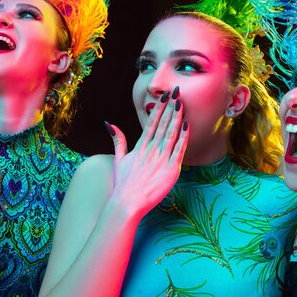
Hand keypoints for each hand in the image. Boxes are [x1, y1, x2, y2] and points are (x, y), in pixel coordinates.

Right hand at [105, 87, 188, 218]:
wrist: (127, 203)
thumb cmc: (123, 183)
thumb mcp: (119, 159)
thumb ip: (118, 140)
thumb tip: (110, 124)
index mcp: (140, 146)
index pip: (151, 122)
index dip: (159, 108)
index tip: (164, 97)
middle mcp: (151, 150)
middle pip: (163, 124)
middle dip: (170, 107)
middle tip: (176, 93)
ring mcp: (161, 159)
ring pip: (171, 134)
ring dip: (177, 118)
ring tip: (182, 104)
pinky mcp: (171, 170)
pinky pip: (179, 150)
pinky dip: (183, 138)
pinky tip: (187, 126)